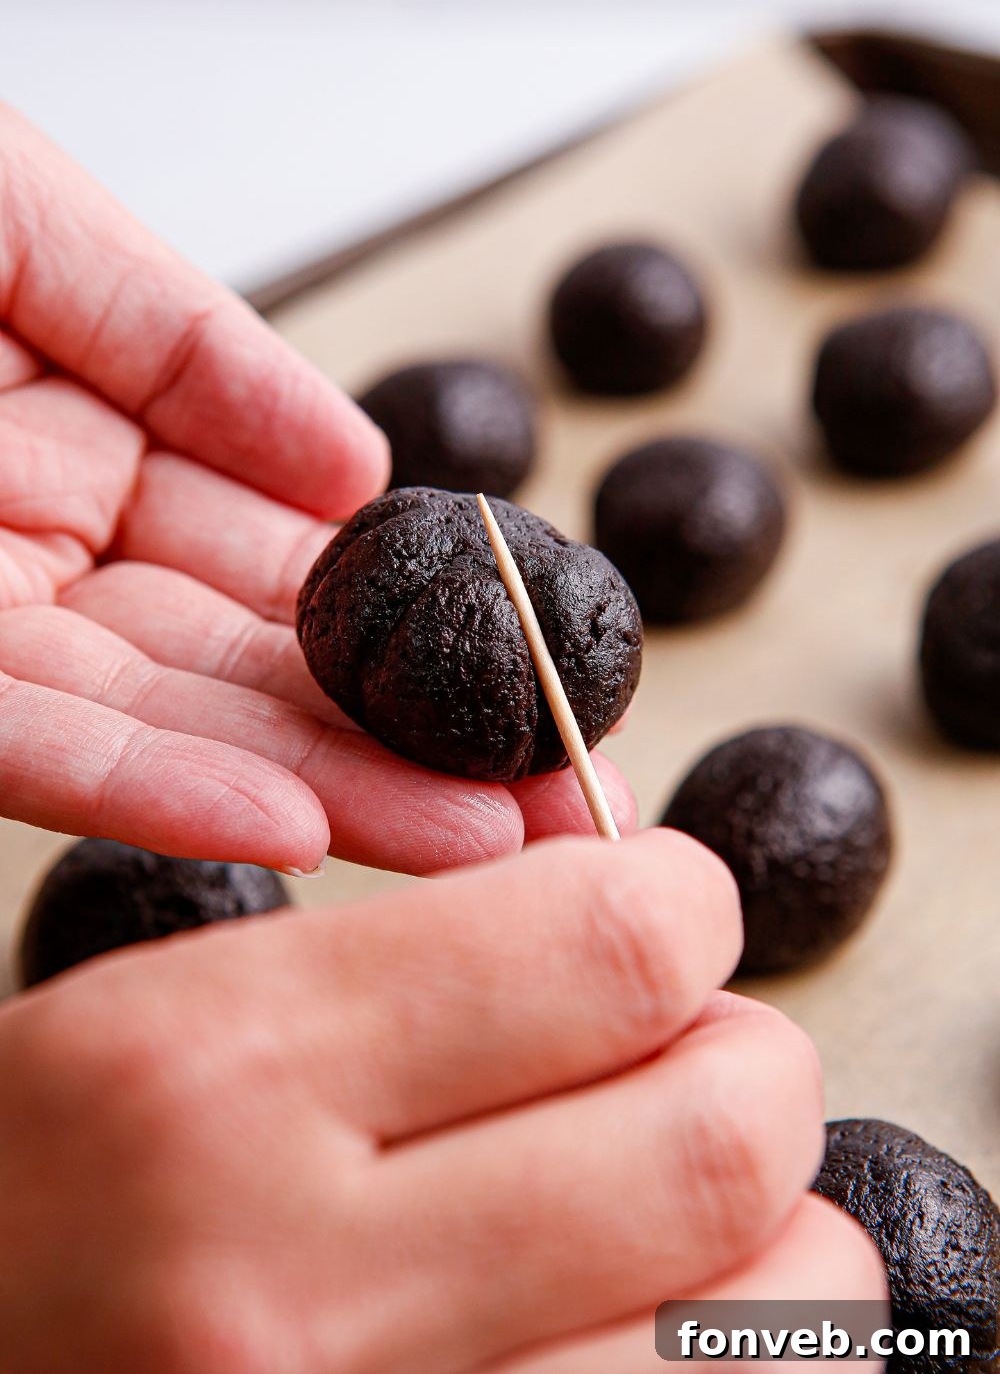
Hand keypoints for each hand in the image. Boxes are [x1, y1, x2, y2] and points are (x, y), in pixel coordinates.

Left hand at [0, 108, 634, 872]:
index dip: (420, 614)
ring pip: (171, 724)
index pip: (281, 549)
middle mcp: (38, 556)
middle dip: (412, 742)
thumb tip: (353, 460)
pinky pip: (33, 745)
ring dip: (331, 788)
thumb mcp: (18, 213)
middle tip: (558, 806)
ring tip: (482, 841)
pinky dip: (162, 784)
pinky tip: (298, 820)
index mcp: (79, 443)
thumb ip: (191, 338)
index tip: (534, 673)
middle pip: (253, 663)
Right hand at [0, 831, 884, 1372]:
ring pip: (758, 1335)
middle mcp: (283, 1284)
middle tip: (711, 1052)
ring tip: (697, 1205)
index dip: (684, 906)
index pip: (603, 949)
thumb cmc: (25, 1199)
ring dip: (775, 1243)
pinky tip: (652, 1314)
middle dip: (757, 1067)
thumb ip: (397, 966)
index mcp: (202, 1080)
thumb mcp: (143, 1031)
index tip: (674, 909)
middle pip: (712, 1143)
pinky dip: (717, 1357)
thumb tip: (646, 907)